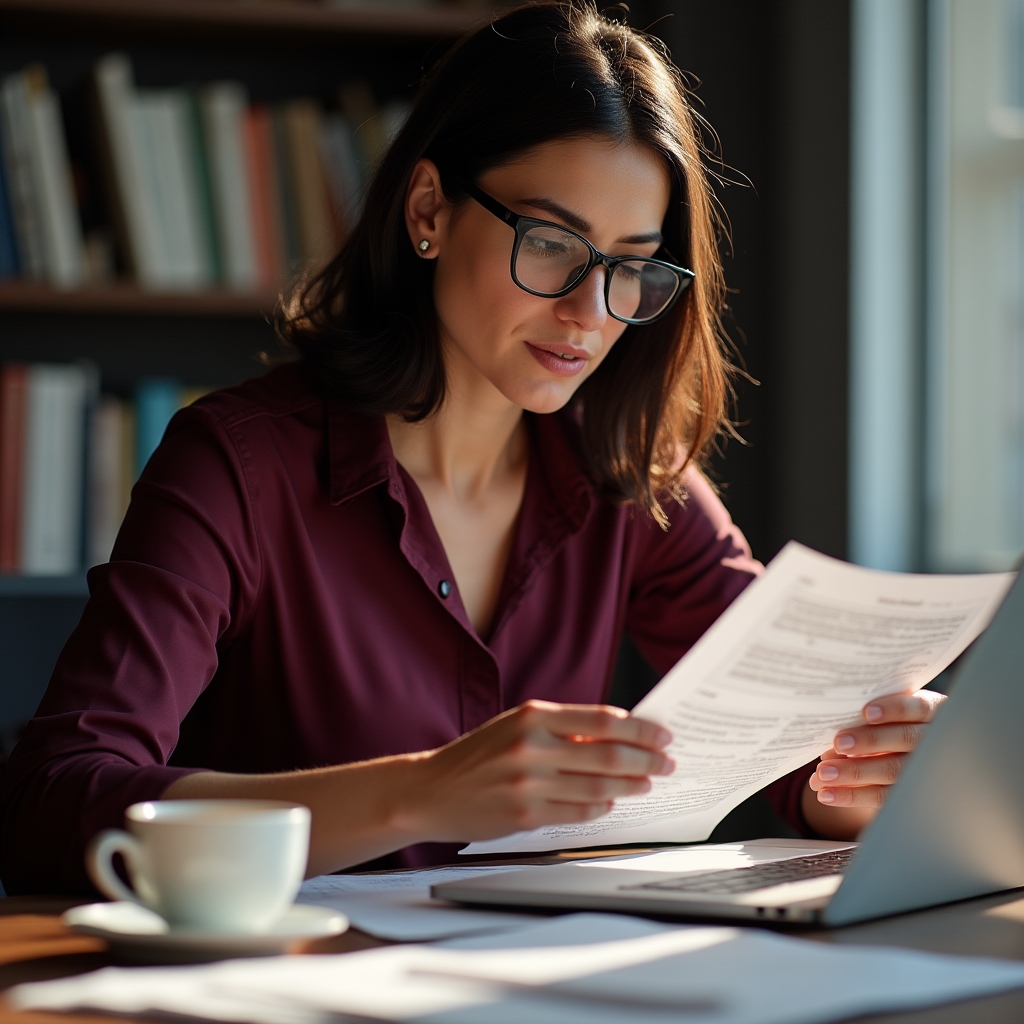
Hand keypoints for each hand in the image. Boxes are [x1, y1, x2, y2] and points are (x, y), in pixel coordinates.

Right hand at [402, 699, 674, 842]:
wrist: (430, 791)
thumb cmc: (478, 756)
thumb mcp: (516, 727)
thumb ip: (562, 730)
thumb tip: (617, 734)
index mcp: (533, 715)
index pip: (602, 720)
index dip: (639, 729)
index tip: (662, 735)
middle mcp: (532, 746)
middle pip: (608, 754)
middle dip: (646, 760)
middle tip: (666, 764)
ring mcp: (528, 783)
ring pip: (598, 786)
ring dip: (630, 786)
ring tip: (646, 783)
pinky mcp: (525, 816)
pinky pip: (578, 812)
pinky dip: (600, 806)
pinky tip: (611, 801)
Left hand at [806, 690, 945, 829]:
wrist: (901, 752)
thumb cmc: (887, 722)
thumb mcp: (886, 715)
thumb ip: (866, 720)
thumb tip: (830, 739)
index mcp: (931, 712)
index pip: (919, 707)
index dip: (895, 710)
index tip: (866, 712)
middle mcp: (933, 740)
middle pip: (906, 740)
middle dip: (871, 741)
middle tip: (839, 743)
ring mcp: (924, 770)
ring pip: (893, 771)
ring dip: (854, 772)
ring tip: (823, 774)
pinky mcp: (909, 794)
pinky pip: (882, 796)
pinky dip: (851, 795)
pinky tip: (827, 793)